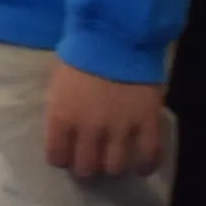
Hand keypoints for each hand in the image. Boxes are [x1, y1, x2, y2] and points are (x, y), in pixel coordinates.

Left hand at [45, 62, 167, 179]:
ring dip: (113, 167)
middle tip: (90, 162)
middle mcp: (88, 129)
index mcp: (61, 116)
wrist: (113, 37)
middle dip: (86, 168)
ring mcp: (119, 128)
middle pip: (86, 167)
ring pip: (115, 167)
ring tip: (114, 162)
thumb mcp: (58, 82)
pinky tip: (142, 167)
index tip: (66, 156)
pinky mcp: (146, 123)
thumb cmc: (79, 54)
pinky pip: (149, 155)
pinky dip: (146, 165)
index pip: (56, 156)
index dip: (61, 159)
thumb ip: (60, 109)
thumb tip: (63, 130)